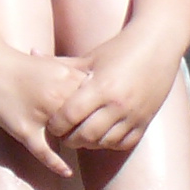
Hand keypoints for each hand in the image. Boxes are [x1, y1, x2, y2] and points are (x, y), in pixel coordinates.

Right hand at [0, 47, 87, 178]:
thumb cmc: (19, 65)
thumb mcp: (51, 64)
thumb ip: (74, 74)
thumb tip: (98, 86)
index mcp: (65, 78)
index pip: (94, 100)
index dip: (99, 109)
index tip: (103, 115)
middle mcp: (55, 98)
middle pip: (84, 121)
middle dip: (90, 128)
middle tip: (96, 135)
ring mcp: (40, 116)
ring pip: (67, 137)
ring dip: (75, 144)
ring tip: (82, 147)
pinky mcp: (24, 130)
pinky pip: (44, 153)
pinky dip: (56, 165)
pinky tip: (66, 173)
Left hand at [50, 34, 178, 156]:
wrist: (157, 46)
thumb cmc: (119, 50)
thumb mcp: (90, 57)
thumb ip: (60, 62)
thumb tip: (31, 52)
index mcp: (101, 86)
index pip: (71, 114)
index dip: (57, 124)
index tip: (51, 124)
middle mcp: (118, 104)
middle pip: (86, 135)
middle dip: (70, 138)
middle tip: (62, 135)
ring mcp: (134, 115)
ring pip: (105, 142)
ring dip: (89, 143)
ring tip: (80, 136)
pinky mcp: (145, 121)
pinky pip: (124, 143)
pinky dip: (109, 143)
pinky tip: (101, 136)